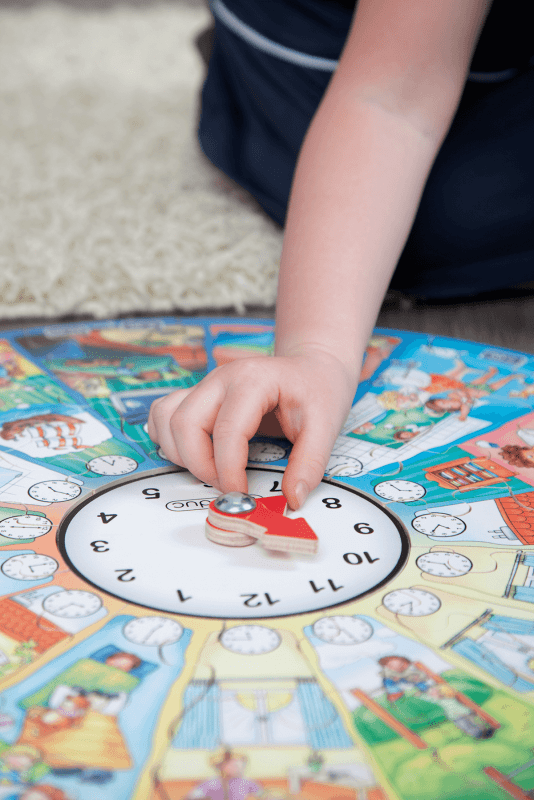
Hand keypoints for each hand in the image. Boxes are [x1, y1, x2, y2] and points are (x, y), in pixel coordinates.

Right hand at [147, 349, 357, 509]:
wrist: (313, 367)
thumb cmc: (318, 390)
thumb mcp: (326, 425)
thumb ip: (310, 463)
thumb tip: (292, 497)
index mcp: (253, 380)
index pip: (227, 430)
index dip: (229, 470)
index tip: (241, 493)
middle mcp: (221, 378)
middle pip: (185, 424)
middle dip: (200, 465)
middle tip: (226, 485)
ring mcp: (206, 385)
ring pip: (167, 419)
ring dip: (181, 454)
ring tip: (212, 470)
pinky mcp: (198, 395)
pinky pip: (163, 414)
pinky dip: (169, 439)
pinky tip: (194, 454)